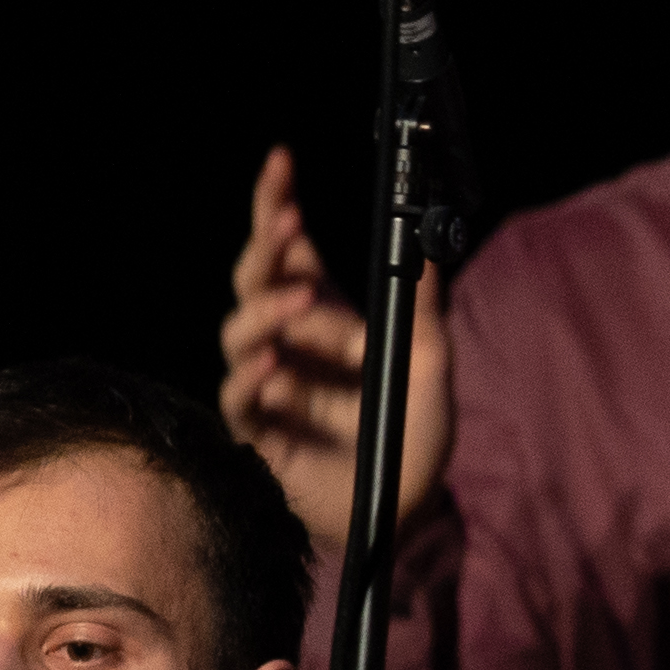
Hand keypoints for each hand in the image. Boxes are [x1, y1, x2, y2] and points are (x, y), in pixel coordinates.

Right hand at [216, 144, 456, 551]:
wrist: (408, 509)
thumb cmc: (414, 433)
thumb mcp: (430, 364)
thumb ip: (424, 308)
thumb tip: (426, 245)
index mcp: (325, 315)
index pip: (289, 249)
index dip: (277, 204)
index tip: (281, 161)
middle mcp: (289, 342)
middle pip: (254, 280)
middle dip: (267, 247)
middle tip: (292, 223)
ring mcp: (270, 383)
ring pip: (239, 330)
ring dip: (268, 310)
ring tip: (302, 300)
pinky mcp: (259, 430)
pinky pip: (240, 395)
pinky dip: (253, 375)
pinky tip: (274, 365)